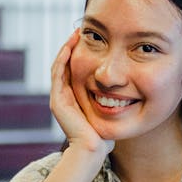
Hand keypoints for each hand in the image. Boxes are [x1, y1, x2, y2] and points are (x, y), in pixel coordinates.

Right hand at [50, 30, 113, 157]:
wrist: (92, 151)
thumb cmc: (103, 137)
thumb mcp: (108, 113)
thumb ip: (111, 102)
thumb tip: (124, 93)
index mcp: (73, 99)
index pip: (73, 70)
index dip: (79, 54)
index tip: (90, 39)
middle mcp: (63, 97)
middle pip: (64, 65)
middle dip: (71, 47)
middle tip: (80, 30)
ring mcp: (58, 99)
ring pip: (59, 66)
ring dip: (66, 49)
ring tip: (75, 34)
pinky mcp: (57, 101)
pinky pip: (58, 74)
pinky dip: (63, 59)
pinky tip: (70, 48)